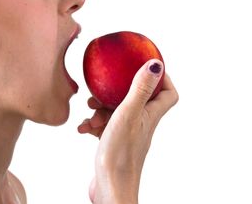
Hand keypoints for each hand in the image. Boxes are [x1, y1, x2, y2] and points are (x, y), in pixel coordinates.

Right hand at [78, 59, 178, 203]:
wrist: (110, 189)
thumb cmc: (121, 155)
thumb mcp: (128, 114)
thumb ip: (140, 89)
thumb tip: (156, 64)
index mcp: (150, 115)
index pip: (168, 93)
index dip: (161, 78)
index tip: (143, 66)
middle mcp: (142, 123)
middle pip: (136, 98)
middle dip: (117, 91)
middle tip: (103, 91)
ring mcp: (128, 134)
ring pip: (116, 112)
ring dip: (100, 109)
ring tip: (90, 113)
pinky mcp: (114, 144)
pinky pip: (104, 127)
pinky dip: (93, 124)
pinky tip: (83, 128)